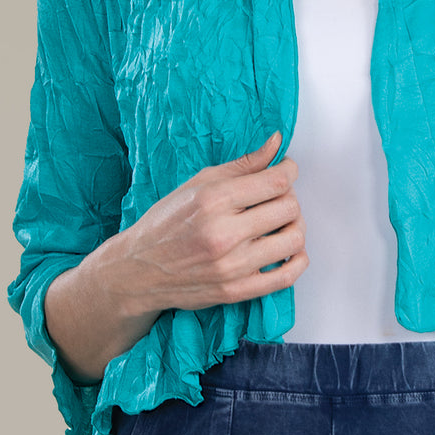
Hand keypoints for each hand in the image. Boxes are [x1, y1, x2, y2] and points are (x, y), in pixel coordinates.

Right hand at [92, 131, 307, 317]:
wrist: (138, 270)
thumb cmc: (166, 223)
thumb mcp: (199, 183)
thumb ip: (243, 164)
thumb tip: (276, 143)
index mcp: (214, 200)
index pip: (277, 181)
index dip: (290, 171)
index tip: (287, 170)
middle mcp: (224, 233)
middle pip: (289, 208)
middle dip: (290, 197)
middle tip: (278, 197)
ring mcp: (232, 266)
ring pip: (294, 240)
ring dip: (295, 227)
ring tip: (281, 223)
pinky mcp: (236, 291)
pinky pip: (286, 276)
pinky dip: (297, 261)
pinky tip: (287, 250)